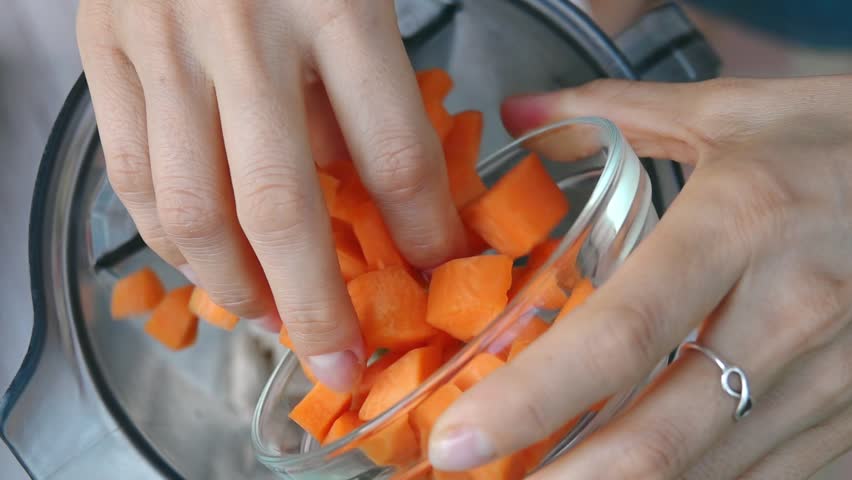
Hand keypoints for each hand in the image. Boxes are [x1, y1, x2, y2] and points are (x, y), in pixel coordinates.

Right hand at [77, 0, 465, 390]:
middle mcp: (242, 31)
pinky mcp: (103, 52)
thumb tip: (370, 194)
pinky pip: (131, 176)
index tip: (436, 271)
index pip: (391, 152)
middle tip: (344, 362)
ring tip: (272, 324)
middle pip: (280, 205)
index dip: (420, 228)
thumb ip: (367, 85)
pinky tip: (208, 270)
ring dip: (236, 288)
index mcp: (337, 2)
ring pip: (192, 208)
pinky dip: (171, 241)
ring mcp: (161, 44)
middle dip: (317, 303)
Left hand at [429, 76, 851, 477]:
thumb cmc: (845, 140)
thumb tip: (523, 111)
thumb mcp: (735, 114)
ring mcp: (833, 378)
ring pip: (708, 471)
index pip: (620, 334)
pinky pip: (761, 474)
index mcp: (741, 226)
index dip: (530, 398)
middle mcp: (789, 313)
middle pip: (659, 434)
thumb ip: (615, 115)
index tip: (457, 439)